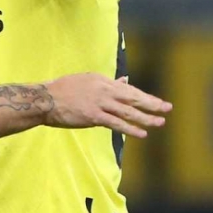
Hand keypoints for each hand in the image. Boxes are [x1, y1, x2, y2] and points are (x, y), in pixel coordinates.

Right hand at [44, 73, 171, 137]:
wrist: (45, 99)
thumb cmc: (63, 90)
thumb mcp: (86, 80)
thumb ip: (107, 82)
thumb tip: (125, 80)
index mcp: (101, 79)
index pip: (128, 89)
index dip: (144, 96)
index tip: (157, 101)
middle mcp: (103, 89)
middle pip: (132, 97)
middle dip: (152, 103)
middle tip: (167, 108)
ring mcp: (99, 102)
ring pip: (128, 111)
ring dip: (146, 117)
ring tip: (160, 122)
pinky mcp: (93, 116)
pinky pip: (116, 123)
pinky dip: (130, 128)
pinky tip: (142, 132)